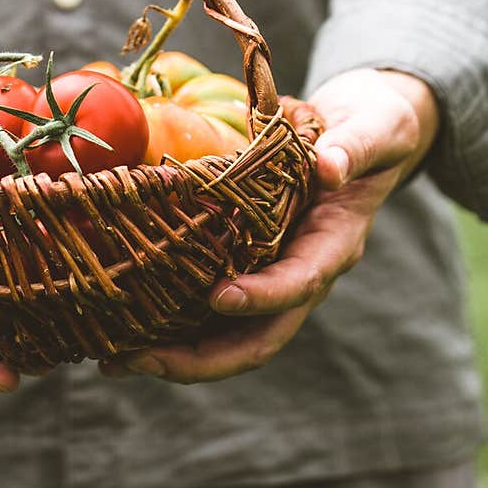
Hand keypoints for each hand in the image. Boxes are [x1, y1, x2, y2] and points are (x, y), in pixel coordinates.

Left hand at [99, 67, 439, 383]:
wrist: (367, 132)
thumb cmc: (372, 127)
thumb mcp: (372, 129)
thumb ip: (353, 148)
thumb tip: (330, 167)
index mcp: (334, 244)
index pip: (299, 282)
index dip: (262, 296)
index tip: (219, 296)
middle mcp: (303, 270)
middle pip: (258, 336)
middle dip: (201, 358)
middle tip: (140, 359)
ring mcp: (274, 272)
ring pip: (228, 333)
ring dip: (176, 353)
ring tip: (115, 360)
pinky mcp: (249, 262)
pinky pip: (211, 305)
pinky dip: (171, 320)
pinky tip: (124, 326)